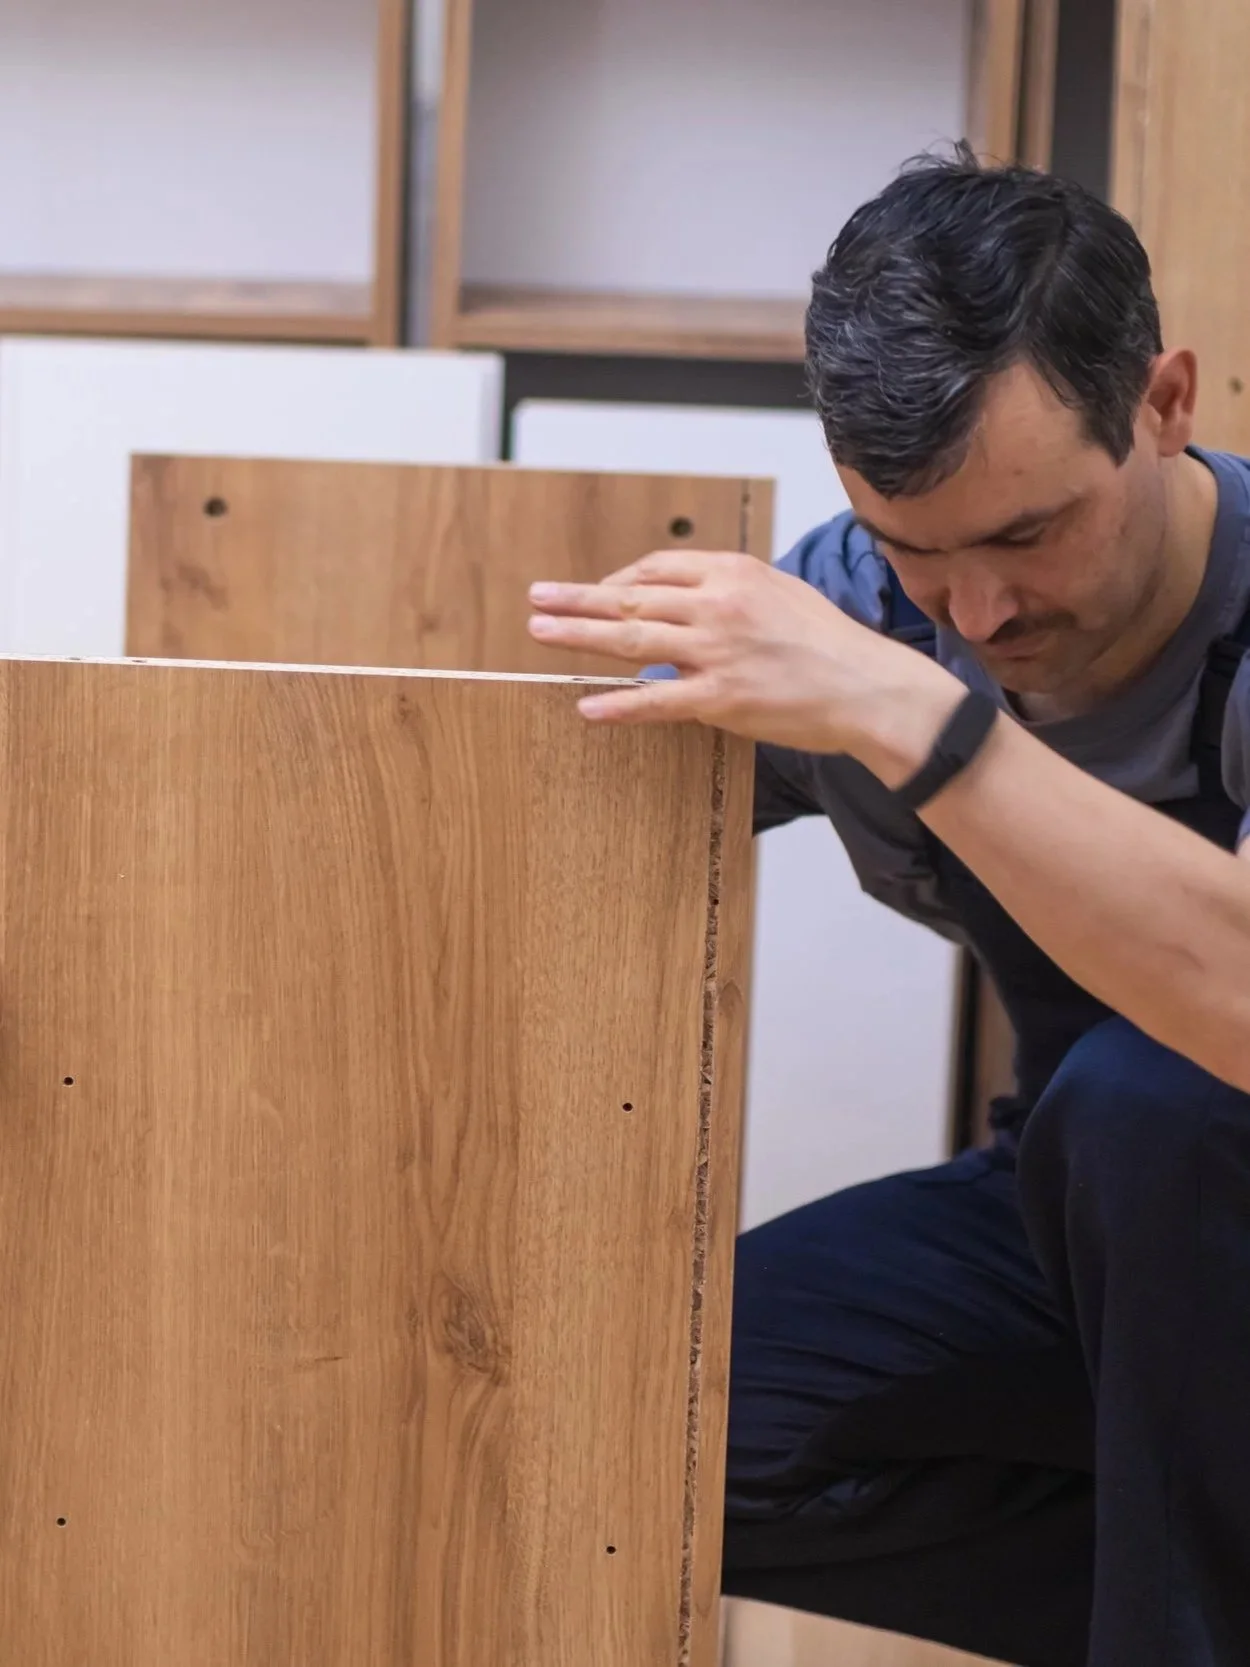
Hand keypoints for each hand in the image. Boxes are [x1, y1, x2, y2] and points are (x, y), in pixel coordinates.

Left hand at [527, 549, 961, 763]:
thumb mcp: (779, 594)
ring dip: (578, 637)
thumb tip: (685, 602)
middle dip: (577, 599)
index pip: (657, 568)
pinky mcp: (722, 698)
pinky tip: (588, 706)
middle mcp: (718, 605)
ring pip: (631, 640)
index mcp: (733, 573)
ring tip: (541, 633)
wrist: (869, 686)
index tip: (596, 593)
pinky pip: (656, 701)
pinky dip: (618, 704)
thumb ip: (729, 593)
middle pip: (630, 597)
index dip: (618, 580)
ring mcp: (717, 651)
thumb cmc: (829, 644)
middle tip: (538, 598)